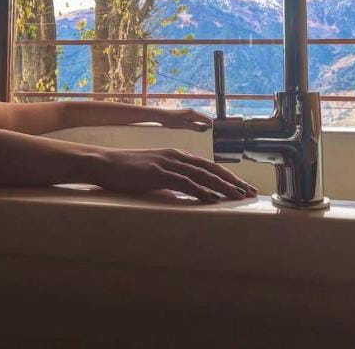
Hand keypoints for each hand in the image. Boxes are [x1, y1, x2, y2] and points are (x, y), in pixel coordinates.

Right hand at [94, 147, 256, 202]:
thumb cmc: (127, 171)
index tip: (242, 187)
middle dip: (233, 181)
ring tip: (238, 197)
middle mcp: (176, 156)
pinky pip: (184, 182)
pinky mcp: (157, 172)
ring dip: (222, 186)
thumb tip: (185, 194)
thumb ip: (171, 180)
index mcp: (176, 155)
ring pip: (202, 175)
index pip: (208, 166)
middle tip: (250, 192)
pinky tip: (212, 199)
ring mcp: (167, 162)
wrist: (104, 163)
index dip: (227, 176)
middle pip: (211, 169)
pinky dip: (200, 190)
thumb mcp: (154, 174)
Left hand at [158, 107, 212, 131]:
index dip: (212, 126)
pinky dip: (199, 123)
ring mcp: (189, 112)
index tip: (216, 132)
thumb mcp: (184, 126)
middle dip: (209, 125)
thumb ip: (195, 127)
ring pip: (200, 118)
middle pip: (205, 118)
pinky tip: (198, 128)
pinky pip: (195, 119)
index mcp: (193, 114)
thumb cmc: (171, 121)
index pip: (207, 119)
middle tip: (214, 134)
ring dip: (204, 124)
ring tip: (207, 132)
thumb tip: (205, 129)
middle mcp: (193, 112)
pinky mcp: (186, 114)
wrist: (161, 115)